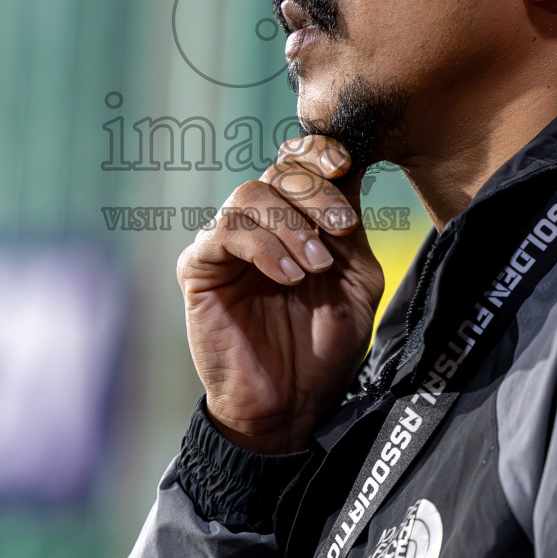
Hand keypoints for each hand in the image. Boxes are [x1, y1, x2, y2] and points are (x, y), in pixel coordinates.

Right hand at [176, 136, 385, 453]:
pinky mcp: (199, 267)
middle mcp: (259, 224)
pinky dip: (262, 247)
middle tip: (341, 229)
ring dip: (290, 225)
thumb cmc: (325, 347)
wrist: (291, 405)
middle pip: (278, 172)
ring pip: (249, 195)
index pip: (299, 163)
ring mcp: (226, 243)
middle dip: (315, 193)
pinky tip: (287, 277)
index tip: (344, 164)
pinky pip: (223, 233)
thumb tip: (348, 173)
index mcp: (297, 220)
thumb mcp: (357, 281)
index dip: (318, 152)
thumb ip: (350, 231)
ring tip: (314, 268)